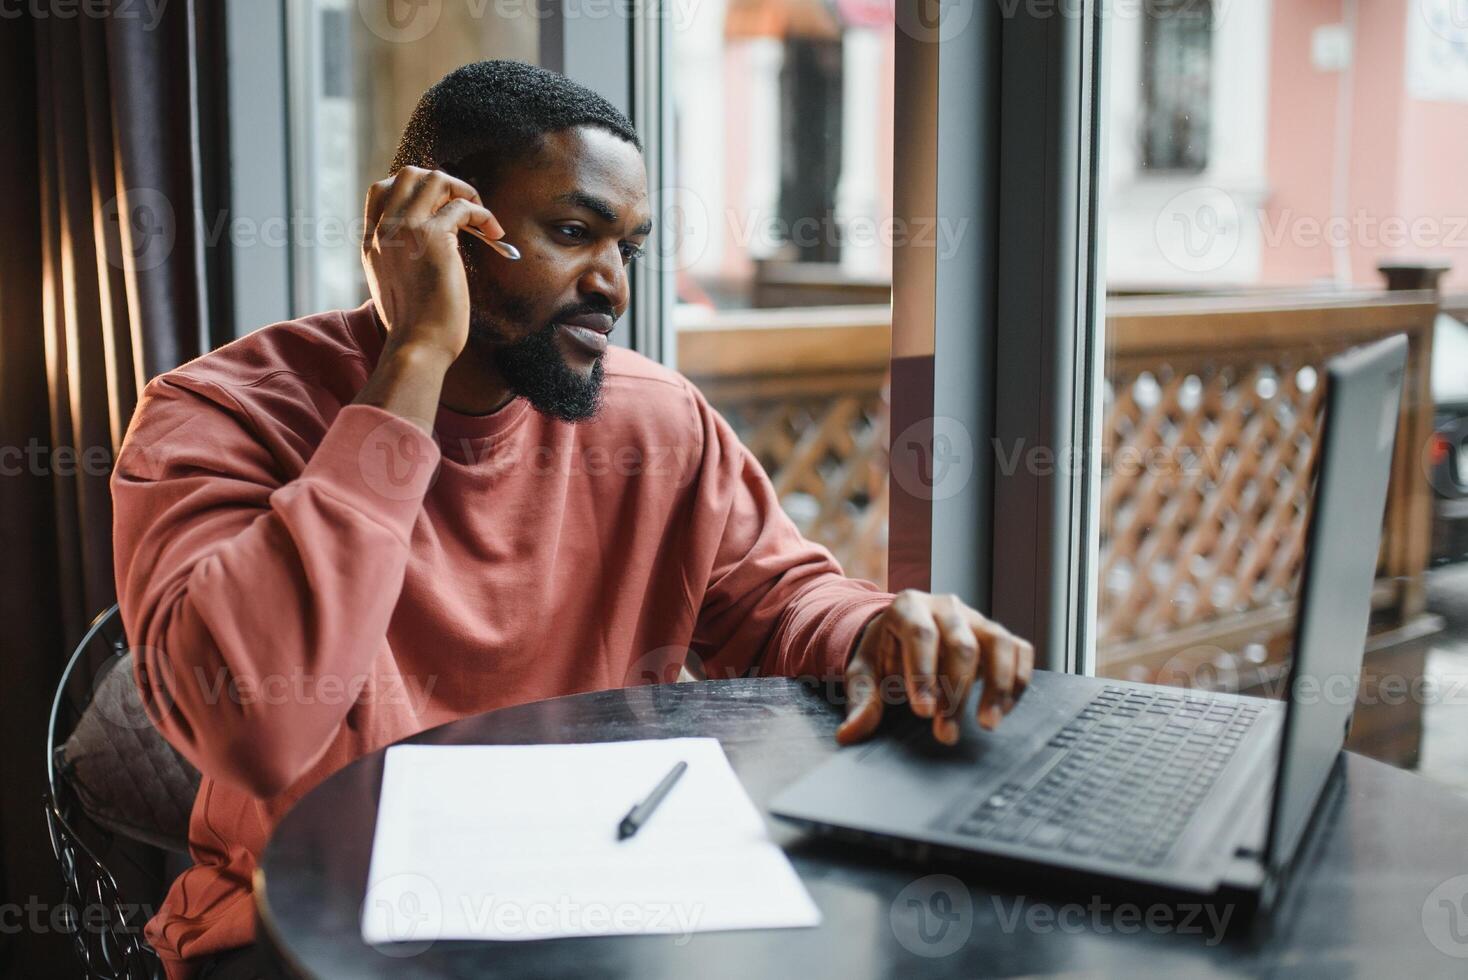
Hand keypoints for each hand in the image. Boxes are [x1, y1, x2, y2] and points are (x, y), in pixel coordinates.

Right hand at [361, 166, 504, 362]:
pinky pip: (462, 206)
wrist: (418, 345)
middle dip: (441, 182)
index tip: (438, 207)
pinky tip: (494, 233)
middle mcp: (384, 229)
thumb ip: (399, 256)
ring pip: (435, 178)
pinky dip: (483, 214)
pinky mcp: (432, 238)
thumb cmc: (414, 326)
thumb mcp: (393, 284)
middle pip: (408, 174)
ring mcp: (406, 230)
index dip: (413, 189)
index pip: (381, 189)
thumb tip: (428, 242)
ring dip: (463, 191)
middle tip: (462, 208)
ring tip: (480, 217)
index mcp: (371, 240)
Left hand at [836, 590, 1033, 746]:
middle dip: (957, 692)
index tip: (924, 711)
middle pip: (962, 645)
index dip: (924, 673)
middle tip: (947, 732)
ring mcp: (976, 618)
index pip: (920, 635)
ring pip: (998, 644)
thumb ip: (861, 700)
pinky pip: (1019, 650)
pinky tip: (1003, 710)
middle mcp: (946, 607)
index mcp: (908, 608)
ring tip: (988, 723)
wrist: (902, 634)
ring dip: (997, 686)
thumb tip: (850, 734)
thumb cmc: (885, 653)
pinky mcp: (997, 634)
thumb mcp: (864, 672)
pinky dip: (1017, 680)